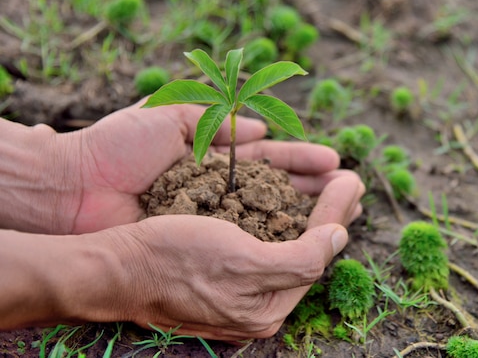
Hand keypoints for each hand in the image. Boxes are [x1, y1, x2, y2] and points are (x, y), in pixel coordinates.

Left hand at [63, 101, 343, 233]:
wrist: (73, 187)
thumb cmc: (117, 146)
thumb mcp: (170, 114)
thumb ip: (217, 118)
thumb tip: (260, 128)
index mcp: (213, 154)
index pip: (268, 157)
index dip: (301, 160)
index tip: (334, 161)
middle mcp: (219, 187)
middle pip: (276, 188)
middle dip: (312, 188)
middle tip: (351, 189)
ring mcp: (211, 216)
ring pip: (266, 216)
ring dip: (303, 214)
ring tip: (341, 212)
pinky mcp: (198, 241)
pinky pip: (242, 240)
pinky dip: (271, 241)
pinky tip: (302, 242)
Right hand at [98, 172, 363, 339]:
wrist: (116, 266)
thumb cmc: (176, 261)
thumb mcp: (245, 264)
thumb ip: (302, 259)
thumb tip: (340, 239)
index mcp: (268, 307)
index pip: (318, 254)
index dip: (338, 213)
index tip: (352, 178)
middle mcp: (257, 301)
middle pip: (306, 250)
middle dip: (330, 213)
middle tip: (350, 183)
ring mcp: (237, 285)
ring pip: (285, 242)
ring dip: (309, 210)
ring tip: (330, 186)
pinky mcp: (220, 268)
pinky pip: (261, 238)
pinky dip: (280, 214)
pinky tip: (287, 198)